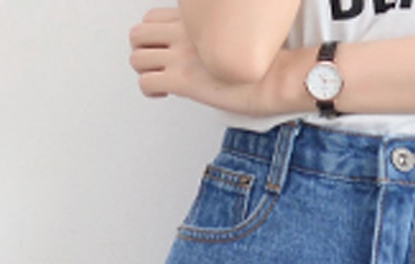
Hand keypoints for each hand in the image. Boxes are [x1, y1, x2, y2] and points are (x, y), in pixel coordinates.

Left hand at [128, 7, 267, 115]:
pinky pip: (146, 83)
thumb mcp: (236, 38)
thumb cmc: (266, 64)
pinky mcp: (183, 81)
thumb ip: (214, 38)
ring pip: (137, 58)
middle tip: (156, 64)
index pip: (153, 18)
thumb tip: (215, 48)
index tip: (164, 48)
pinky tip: (163, 94)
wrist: (277, 77)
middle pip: (139, 35)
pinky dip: (149, 90)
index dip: (153, 35)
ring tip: (160, 80)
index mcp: (195, 22)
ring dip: (144, 71)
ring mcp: (181, 58)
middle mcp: (183, 36)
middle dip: (143, 51)